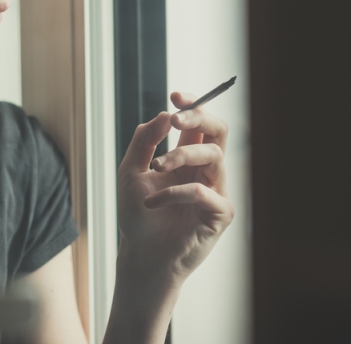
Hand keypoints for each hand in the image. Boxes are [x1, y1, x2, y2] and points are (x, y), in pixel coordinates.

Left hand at [116, 91, 233, 283]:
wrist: (140, 255)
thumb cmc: (138, 216)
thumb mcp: (131, 172)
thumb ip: (144, 141)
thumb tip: (163, 113)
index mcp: (188, 158)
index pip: (200, 123)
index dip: (193, 105)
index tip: (175, 95)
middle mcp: (206, 171)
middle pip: (219, 130)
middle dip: (199, 117)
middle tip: (176, 118)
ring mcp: (216, 190)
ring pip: (214, 155)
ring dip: (181, 155)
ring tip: (156, 167)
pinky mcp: (220, 214)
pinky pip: (202, 191)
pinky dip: (175, 192)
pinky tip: (153, 202)